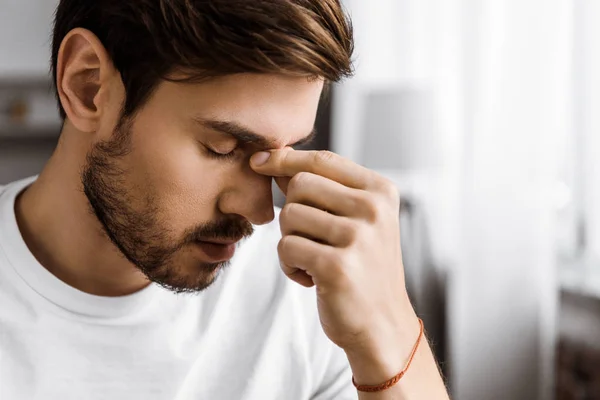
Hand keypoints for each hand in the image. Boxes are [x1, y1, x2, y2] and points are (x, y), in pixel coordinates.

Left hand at [250, 148, 419, 378]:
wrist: (383, 324)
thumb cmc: (363, 268)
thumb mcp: (356, 220)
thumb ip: (322, 189)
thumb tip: (275, 159)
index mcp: (380, 191)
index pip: (321, 160)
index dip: (285, 157)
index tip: (259, 161)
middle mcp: (373, 209)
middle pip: (299, 185)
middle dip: (291, 211)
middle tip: (309, 238)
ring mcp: (357, 237)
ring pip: (288, 216)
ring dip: (289, 241)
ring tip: (312, 260)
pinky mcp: (337, 266)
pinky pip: (285, 248)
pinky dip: (289, 265)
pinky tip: (311, 278)